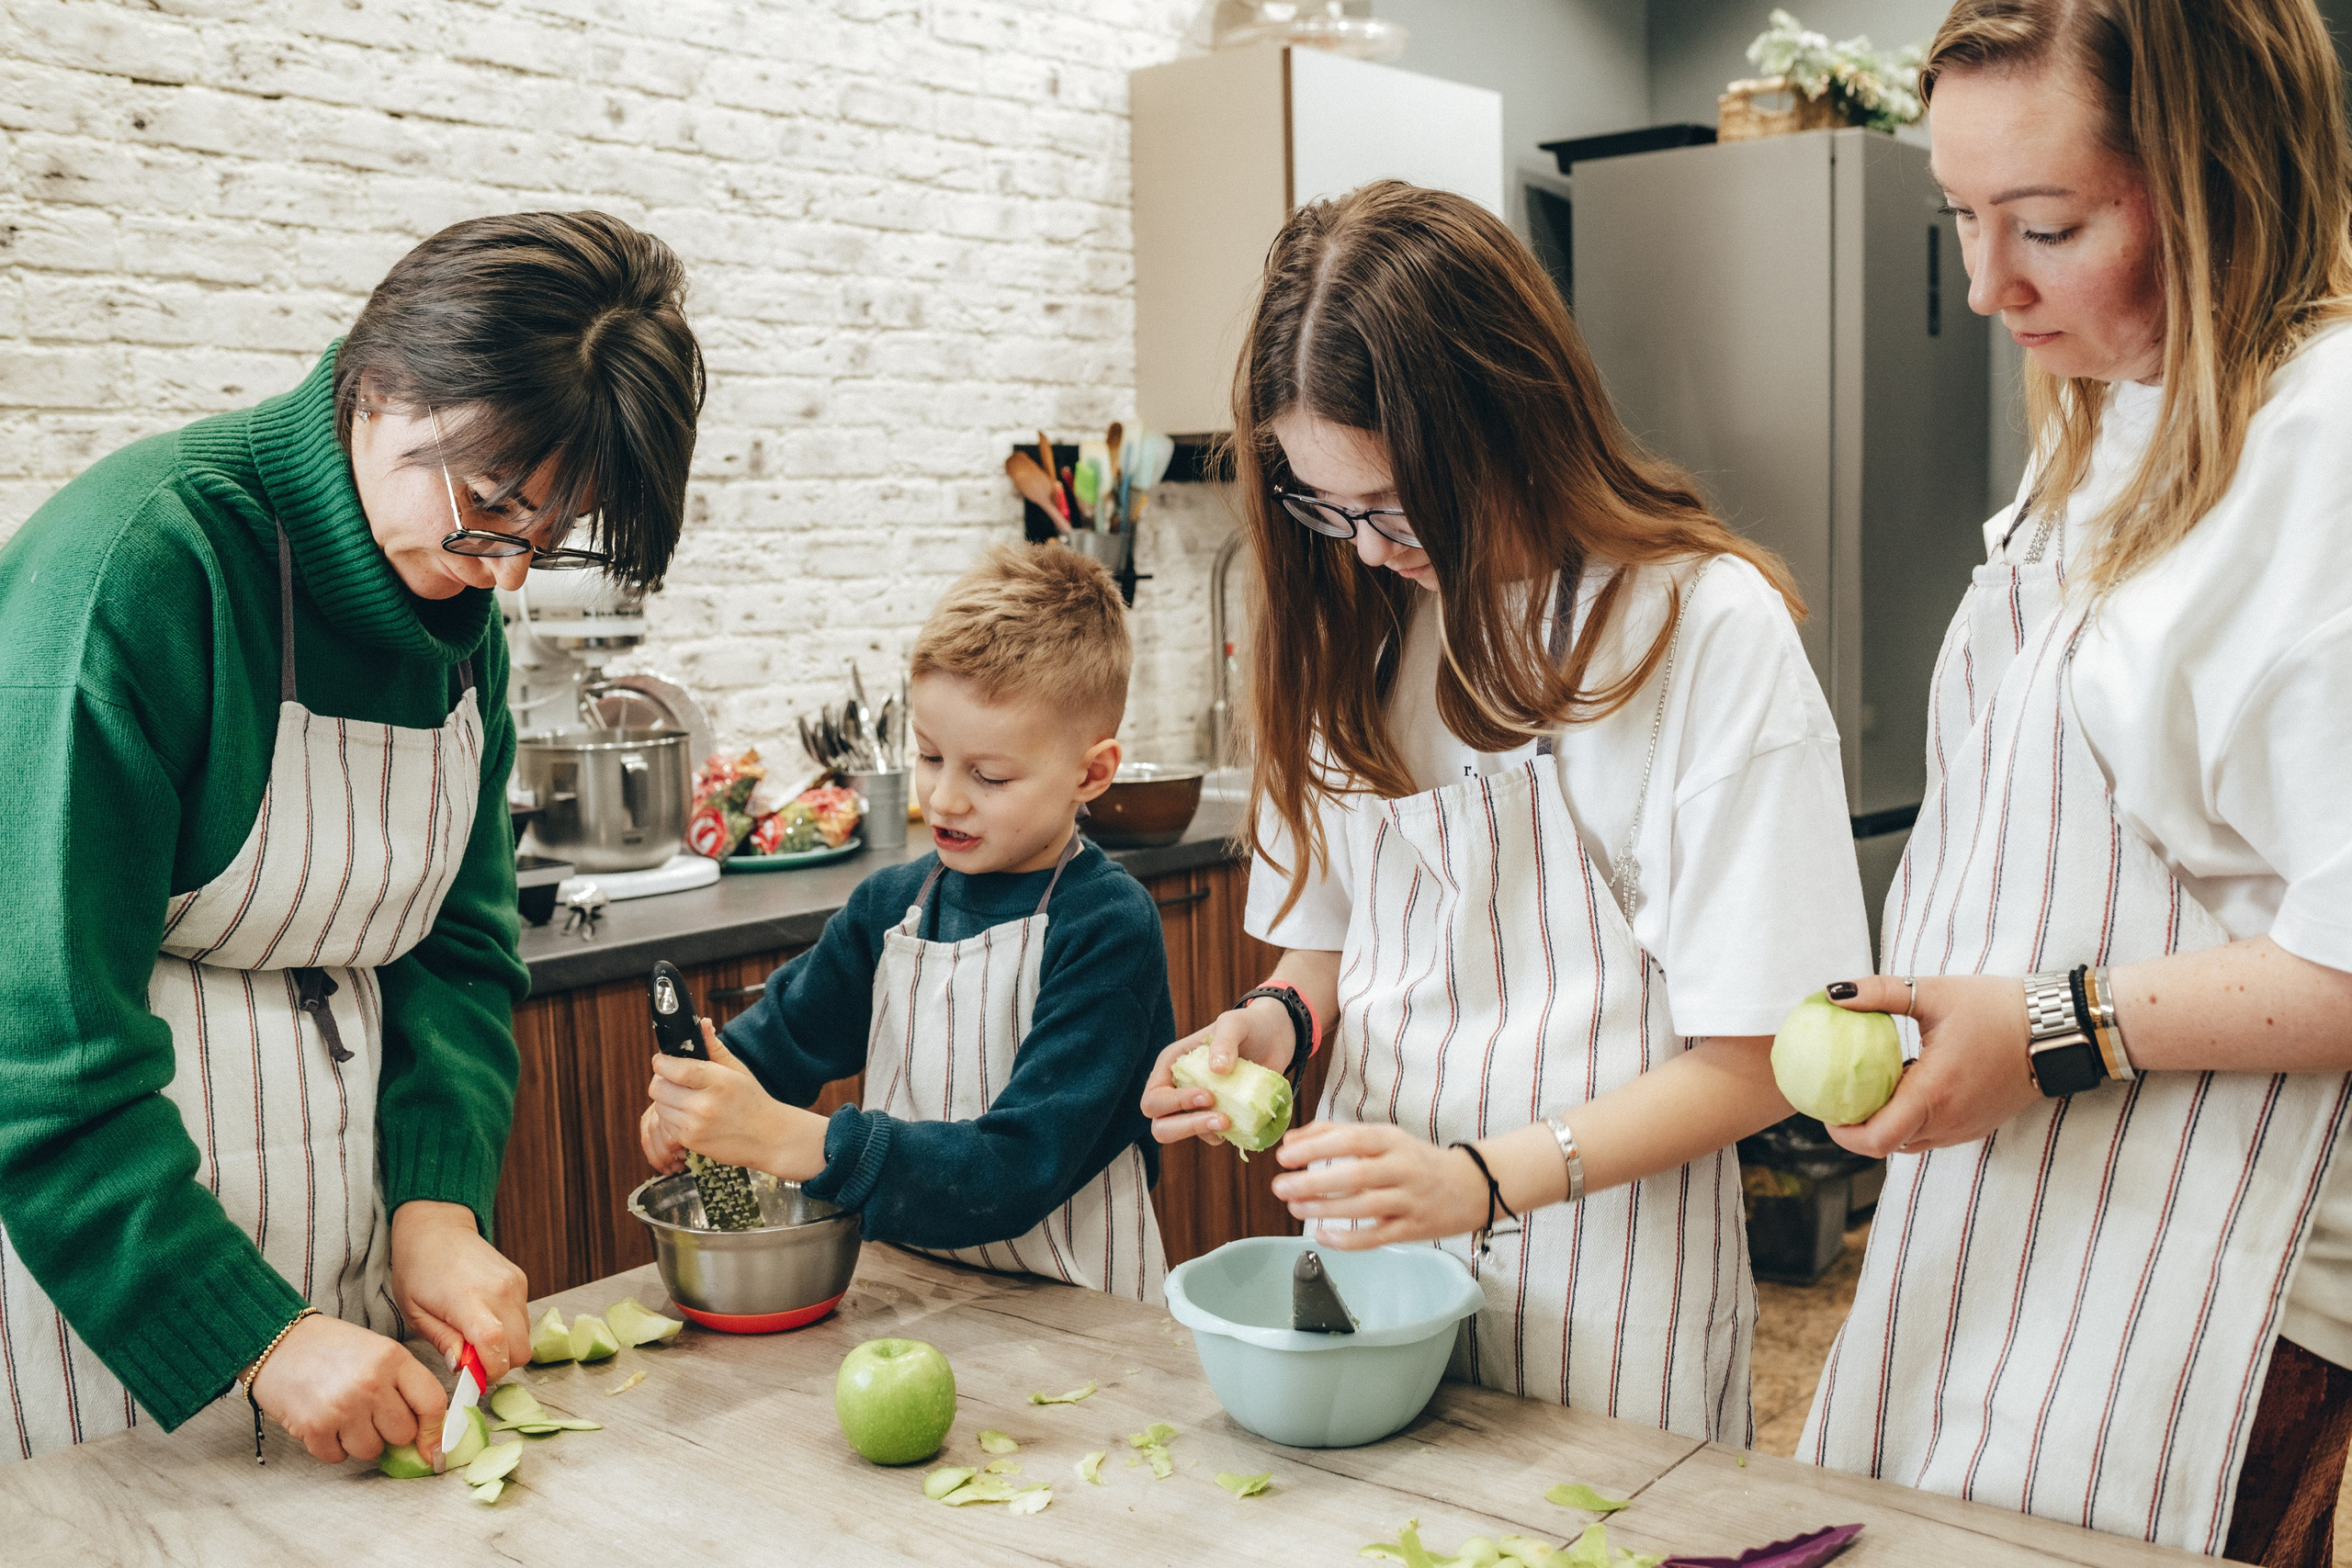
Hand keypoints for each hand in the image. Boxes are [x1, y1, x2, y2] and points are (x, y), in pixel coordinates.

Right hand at [248, 1312, 446, 1465]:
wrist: (276, 1341)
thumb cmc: (330, 1347)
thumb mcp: (377, 1351)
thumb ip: (403, 1385)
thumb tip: (426, 1432)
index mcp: (393, 1358)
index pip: (432, 1403)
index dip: (434, 1430)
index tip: (431, 1446)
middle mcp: (372, 1383)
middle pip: (403, 1433)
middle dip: (390, 1432)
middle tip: (371, 1416)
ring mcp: (343, 1407)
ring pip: (371, 1450)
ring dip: (360, 1441)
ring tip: (344, 1416)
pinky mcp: (314, 1427)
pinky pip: (337, 1457)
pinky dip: (332, 1448)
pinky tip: (324, 1423)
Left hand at [387, 1199, 530, 1384]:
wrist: (437, 1227)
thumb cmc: (418, 1269)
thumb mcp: (415, 1312)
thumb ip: (442, 1341)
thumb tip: (461, 1368)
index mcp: (468, 1300)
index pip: (496, 1347)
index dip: (489, 1371)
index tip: (470, 1376)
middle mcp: (501, 1291)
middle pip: (520, 1350)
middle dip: (499, 1363)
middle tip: (471, 1358)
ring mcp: (515, 1284)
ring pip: (525, 1337)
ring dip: (504, 1345)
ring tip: (474, 1334)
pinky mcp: (522, 1280)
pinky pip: (523, 1318)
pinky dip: (508, 1327)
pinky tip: (484, 1316)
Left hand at [647, 1018, 826, 1179]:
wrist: (769, 1138)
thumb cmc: (753, 1100)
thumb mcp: (739, 1070)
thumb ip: (715, 1047)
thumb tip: (702, 1023)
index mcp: (719, 1081)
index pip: (675, 1069)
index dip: (662, 1062)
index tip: (662, 1060)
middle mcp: (704, 1105)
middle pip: (659, 1088)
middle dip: (661, 1080)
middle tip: (673, 1079)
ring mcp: (696, 1126)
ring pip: (659, 1106)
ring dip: (666, 1099)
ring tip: (684, 1097)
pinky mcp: (690, 1142)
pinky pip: (666, 1124)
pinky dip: (672, 1117)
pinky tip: (689, 1115)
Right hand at [1139, 998, 1295, 1146]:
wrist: (1274, 1038)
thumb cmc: (1248, 1026)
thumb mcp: (1235, 1024)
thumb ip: (1224, 1041)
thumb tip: (1216, 1069)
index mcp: (1170, 1065)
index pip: (1154, 1098)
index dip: (1175, 1103)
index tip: (1208, 1096)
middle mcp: (1177, 1088)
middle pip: (1160, 1126)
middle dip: (1187, 1127)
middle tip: (1222, 1119)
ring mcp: (1195, 1106)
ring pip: (1183, 1135)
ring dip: (1205, 1132)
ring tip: (1231, 1121)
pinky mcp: (1215, 1116)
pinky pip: (1210, 1137)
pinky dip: (1224, 1135)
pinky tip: (1241, 1123)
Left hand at [1267, 1120, 1488, 1248]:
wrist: (1473, 1186)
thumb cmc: (1417, 1160)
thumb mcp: (1383, 1138)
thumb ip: (1336, 1134)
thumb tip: (1291, 1140)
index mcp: (1391, 1140)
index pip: (1350, 1140)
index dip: (1315, 1147)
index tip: (1284, 1156)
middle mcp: (1401, 1168)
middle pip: (1355, 1175)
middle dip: (1313, 1182)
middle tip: (1281, 1186)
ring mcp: (1409, 1200)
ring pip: (1363, 1207)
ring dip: (1325, 1210)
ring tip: (1294, 1208)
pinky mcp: (1413, 1229)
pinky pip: (1376, 1237)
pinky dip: (1347, 1240)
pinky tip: (1322, 1236)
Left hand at [1823, 974, 2039, 1156]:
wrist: (2059, 1028)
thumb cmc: (2000, 1009)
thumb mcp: (1934, 993)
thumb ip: (1879, 993)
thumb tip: (1833, 993)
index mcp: (1934, 1094)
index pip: (1876, 1138)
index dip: (1843, 1133)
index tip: (1825, 1109)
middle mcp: (1949, 1121)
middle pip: (1887, 1143)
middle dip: (1856, 1127)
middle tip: (1837, 1096)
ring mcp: (1965, 1128)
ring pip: (1909, 1142)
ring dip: (1884, 1123)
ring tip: (1867, 1089)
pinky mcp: (1977, 1125)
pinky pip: (1931, 1133)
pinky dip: (1910, 1119)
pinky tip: (1904, 1085)